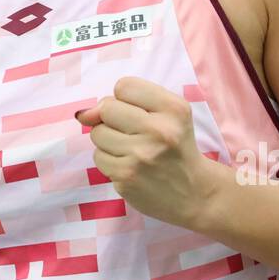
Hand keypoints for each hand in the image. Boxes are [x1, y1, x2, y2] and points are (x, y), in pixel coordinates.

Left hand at [75, 75, 219, 232]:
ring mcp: (141, 156)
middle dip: (112, 119)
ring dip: (108, 141)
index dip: (125, 99)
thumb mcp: (167, 114)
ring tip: (132, 150)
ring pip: (97, 133)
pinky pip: (98, 157)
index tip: (139, 113)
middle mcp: (158, 130)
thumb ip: (126, 102)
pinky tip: (129, 166)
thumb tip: (82, 114)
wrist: (195, 193)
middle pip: (106, 108)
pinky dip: (109, 161)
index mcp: (173, 108)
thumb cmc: (176, 146)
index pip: (124, 86)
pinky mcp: (126, 177)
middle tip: (132, 133)